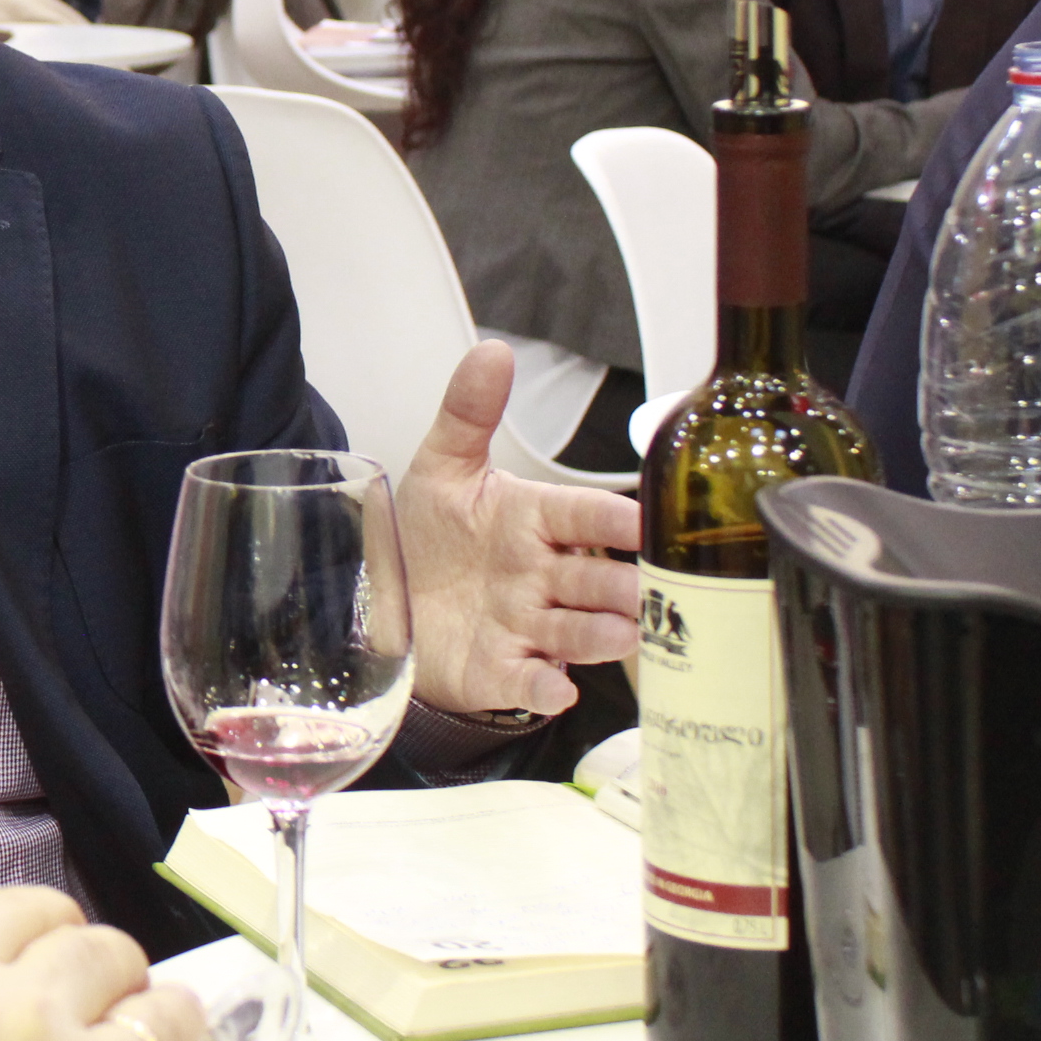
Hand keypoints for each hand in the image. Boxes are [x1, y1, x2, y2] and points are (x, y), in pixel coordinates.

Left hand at [399, 342, 640, 715]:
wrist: (391, 600)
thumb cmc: (434, 534)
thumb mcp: (443, 468)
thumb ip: (468, 412)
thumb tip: (494, 351)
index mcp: (536, 520)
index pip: (586, 514)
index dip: (613, 518)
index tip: (642, 521)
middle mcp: (544, 575)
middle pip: (598, 579)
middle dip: (626, 585)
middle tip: (649, 590)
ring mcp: (529, 626)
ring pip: (579, 631)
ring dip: (601, 635)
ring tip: (622, 634)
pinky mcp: (504, 670)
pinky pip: (531, 682)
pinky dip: (546, 687)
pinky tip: (556, 690)